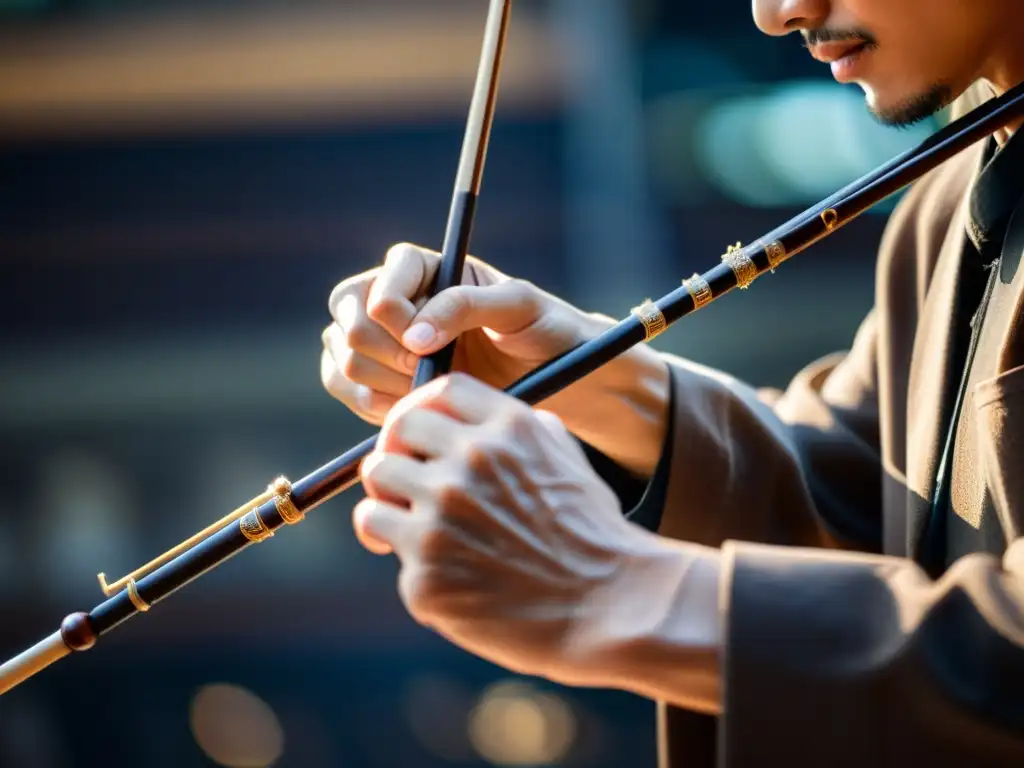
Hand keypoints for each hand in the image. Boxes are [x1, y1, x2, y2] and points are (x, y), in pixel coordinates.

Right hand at [321, 242, 597, 424]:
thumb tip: (414, 338)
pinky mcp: (371, 374)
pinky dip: (376, 406)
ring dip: (383, 384)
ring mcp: (374, 336)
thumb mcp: (517, 306)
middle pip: (348, 323)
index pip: (377, 292)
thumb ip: (465, 306)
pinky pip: (345, 390)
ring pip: (341, 360)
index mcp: (417, 266)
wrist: (543, 371)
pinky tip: (416, 403)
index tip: (431, 347)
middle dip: (387, 356)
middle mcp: (386, 294)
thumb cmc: (538, 326)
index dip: (398, 325)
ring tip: (430, 387)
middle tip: (428, 372)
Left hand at [353, 373, 655, 684]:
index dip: (419, 410)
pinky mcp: (424, 576)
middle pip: (396, 434)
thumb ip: (522, 433)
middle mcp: (468, 464)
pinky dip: (411, 559)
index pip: (437, 392)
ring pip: (376, 490)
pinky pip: (390, 550)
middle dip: (397, 455)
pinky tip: (448, 575)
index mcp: (507, 429)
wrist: (611, 609)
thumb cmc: (594, 537)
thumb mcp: (569, 462)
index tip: (417, 435)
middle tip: (405, 484)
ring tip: (416, 529)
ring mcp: (441, 520)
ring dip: (389, 506)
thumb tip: (479, 425)